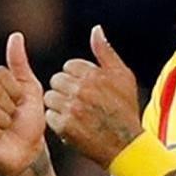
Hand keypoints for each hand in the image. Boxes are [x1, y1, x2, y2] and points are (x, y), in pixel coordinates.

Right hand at [0, 33, 46, 175]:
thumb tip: (15, 35)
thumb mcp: (29, 89)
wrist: (28, 151)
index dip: (15, 91)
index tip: (19, 103)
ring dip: (4, 121)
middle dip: (10, 106)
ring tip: (5, 128)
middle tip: (12, 118)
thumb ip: (20, 64)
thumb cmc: (29, 121)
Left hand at [45, 26, 142, 166]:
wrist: (126, 146)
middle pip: (56, 80)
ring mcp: (72, 108)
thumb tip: (96, 29)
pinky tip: (72, 125)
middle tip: (79, 103)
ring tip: (75, 114)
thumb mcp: (123, 77)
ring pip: (50, 97)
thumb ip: (106, 52)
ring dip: (60, 105)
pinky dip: (58, 121)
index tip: (87, 90)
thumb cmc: (125, 110)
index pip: (69, 66)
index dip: (76, 78)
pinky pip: (50, 116)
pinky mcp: (65, 126)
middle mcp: (82, 89)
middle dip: (65, 90)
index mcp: (95, 74)